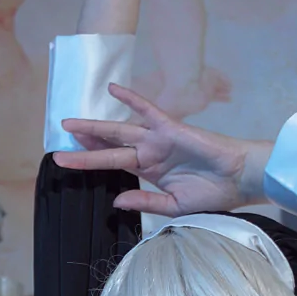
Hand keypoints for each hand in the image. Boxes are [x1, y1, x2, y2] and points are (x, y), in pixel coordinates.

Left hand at [55, 85, 270, 215]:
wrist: (240, 180)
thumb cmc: (214, 194)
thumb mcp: (174, 206)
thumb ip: (146, 203)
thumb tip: (116, 202)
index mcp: (150, 171)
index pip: (113, 165)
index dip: (89, 162)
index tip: (65, 163)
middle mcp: (150, 153)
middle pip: (109, 147)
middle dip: (84, 145)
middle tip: (57, 147)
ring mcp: (159, 139)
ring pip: (120, 131)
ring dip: (95, 126)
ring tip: (69, 123)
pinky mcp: (171, 128)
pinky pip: (147, 110)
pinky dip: (131, 99)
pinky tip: (112, 89)